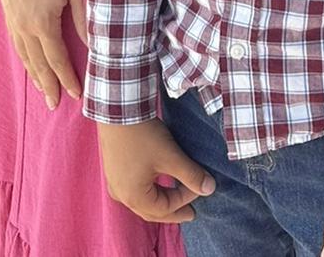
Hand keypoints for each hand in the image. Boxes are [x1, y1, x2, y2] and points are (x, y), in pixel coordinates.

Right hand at [0, 0, 85, 107]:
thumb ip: (84, 18)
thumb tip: (95, 45)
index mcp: (42, 23)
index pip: (57, 60)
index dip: (67, 79)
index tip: (76, 95)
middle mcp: (23, 25)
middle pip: (36, 63)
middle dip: (47, 84)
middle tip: (54, 104)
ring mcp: (11, 16)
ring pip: (22, 53)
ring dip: (33, 73)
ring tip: (41, 88)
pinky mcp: (6, 6)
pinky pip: (14, 39)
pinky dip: (22, 54)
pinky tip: (27, 57)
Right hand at [98, 120, 214, 223]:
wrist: (119, 110)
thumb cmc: (144, 137)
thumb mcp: (171, 157)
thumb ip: (191, 175)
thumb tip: (210, 189)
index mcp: (134, 198)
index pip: (165, 208)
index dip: (186, 199)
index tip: (201, 186)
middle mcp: (121, 195)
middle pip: (151, 210)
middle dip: (172, 211)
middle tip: (190, 213)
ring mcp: (114, 182)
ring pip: (142, 200)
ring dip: (160, 201)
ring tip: (175, 198)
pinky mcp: (113, 169)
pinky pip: (133, 189)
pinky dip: (149, 191)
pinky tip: (155, 184)